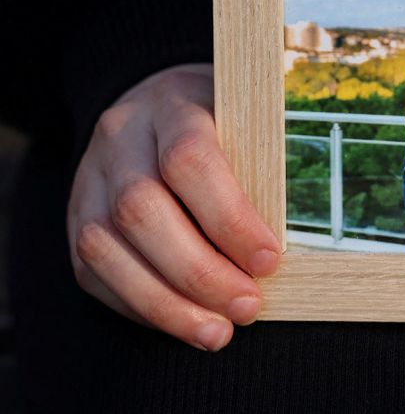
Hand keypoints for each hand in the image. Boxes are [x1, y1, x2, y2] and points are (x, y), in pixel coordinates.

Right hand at [67, 64, 281, 350]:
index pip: (189, 159)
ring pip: (106, 246)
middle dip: (199, 272)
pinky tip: (183, 322)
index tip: (269, 260)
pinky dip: (141, 307)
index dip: (230, 217)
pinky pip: (94, 272)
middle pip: (141, 209)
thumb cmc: (222, 122)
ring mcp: (90, 179)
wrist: (155, 106)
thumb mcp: (249, 120)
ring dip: (166, 302)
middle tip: (247, 306)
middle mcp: (121, 138)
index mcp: (173, 105)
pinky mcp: (77, 218)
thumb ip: (266, 164)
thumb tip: (295, 241)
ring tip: (216, 331)